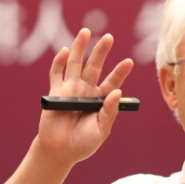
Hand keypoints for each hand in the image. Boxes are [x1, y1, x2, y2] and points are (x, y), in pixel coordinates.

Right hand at [35, 28, 133, 164]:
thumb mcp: (101, 130)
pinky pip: (56, 74)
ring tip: (85, 32)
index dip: (120, 72)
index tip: (129, 61)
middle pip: (95, 67)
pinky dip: (59, 62)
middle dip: (101, 52)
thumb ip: (109, 112)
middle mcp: (86, 90)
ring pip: (76, 64)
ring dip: (80, 48)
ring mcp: (70, 89)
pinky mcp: (55, 93)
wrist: (60, 151)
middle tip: (109, 37)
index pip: (113, 82)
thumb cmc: (83, 143)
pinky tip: (64, 52)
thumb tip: (117, 93)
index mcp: (101, 99)